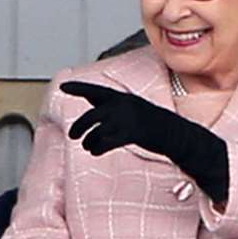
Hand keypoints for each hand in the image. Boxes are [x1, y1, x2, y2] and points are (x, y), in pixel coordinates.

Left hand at [60, 80, 229, 201]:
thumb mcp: (131, 109)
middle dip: (79, 126)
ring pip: (97, 131)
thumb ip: (110, 107)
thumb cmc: (150, 123)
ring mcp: (127, 120)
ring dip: (89, 141)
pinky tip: (95, 151)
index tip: (63, 87)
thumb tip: (90, 106)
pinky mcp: (132, 133)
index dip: (79, 88)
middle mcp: (123, 106)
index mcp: (122, 98)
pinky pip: (107, 142)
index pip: (95, 91)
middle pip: (92, 115)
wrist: (174, 133)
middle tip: (72, 135)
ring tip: (88, 146)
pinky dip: (97, 148)